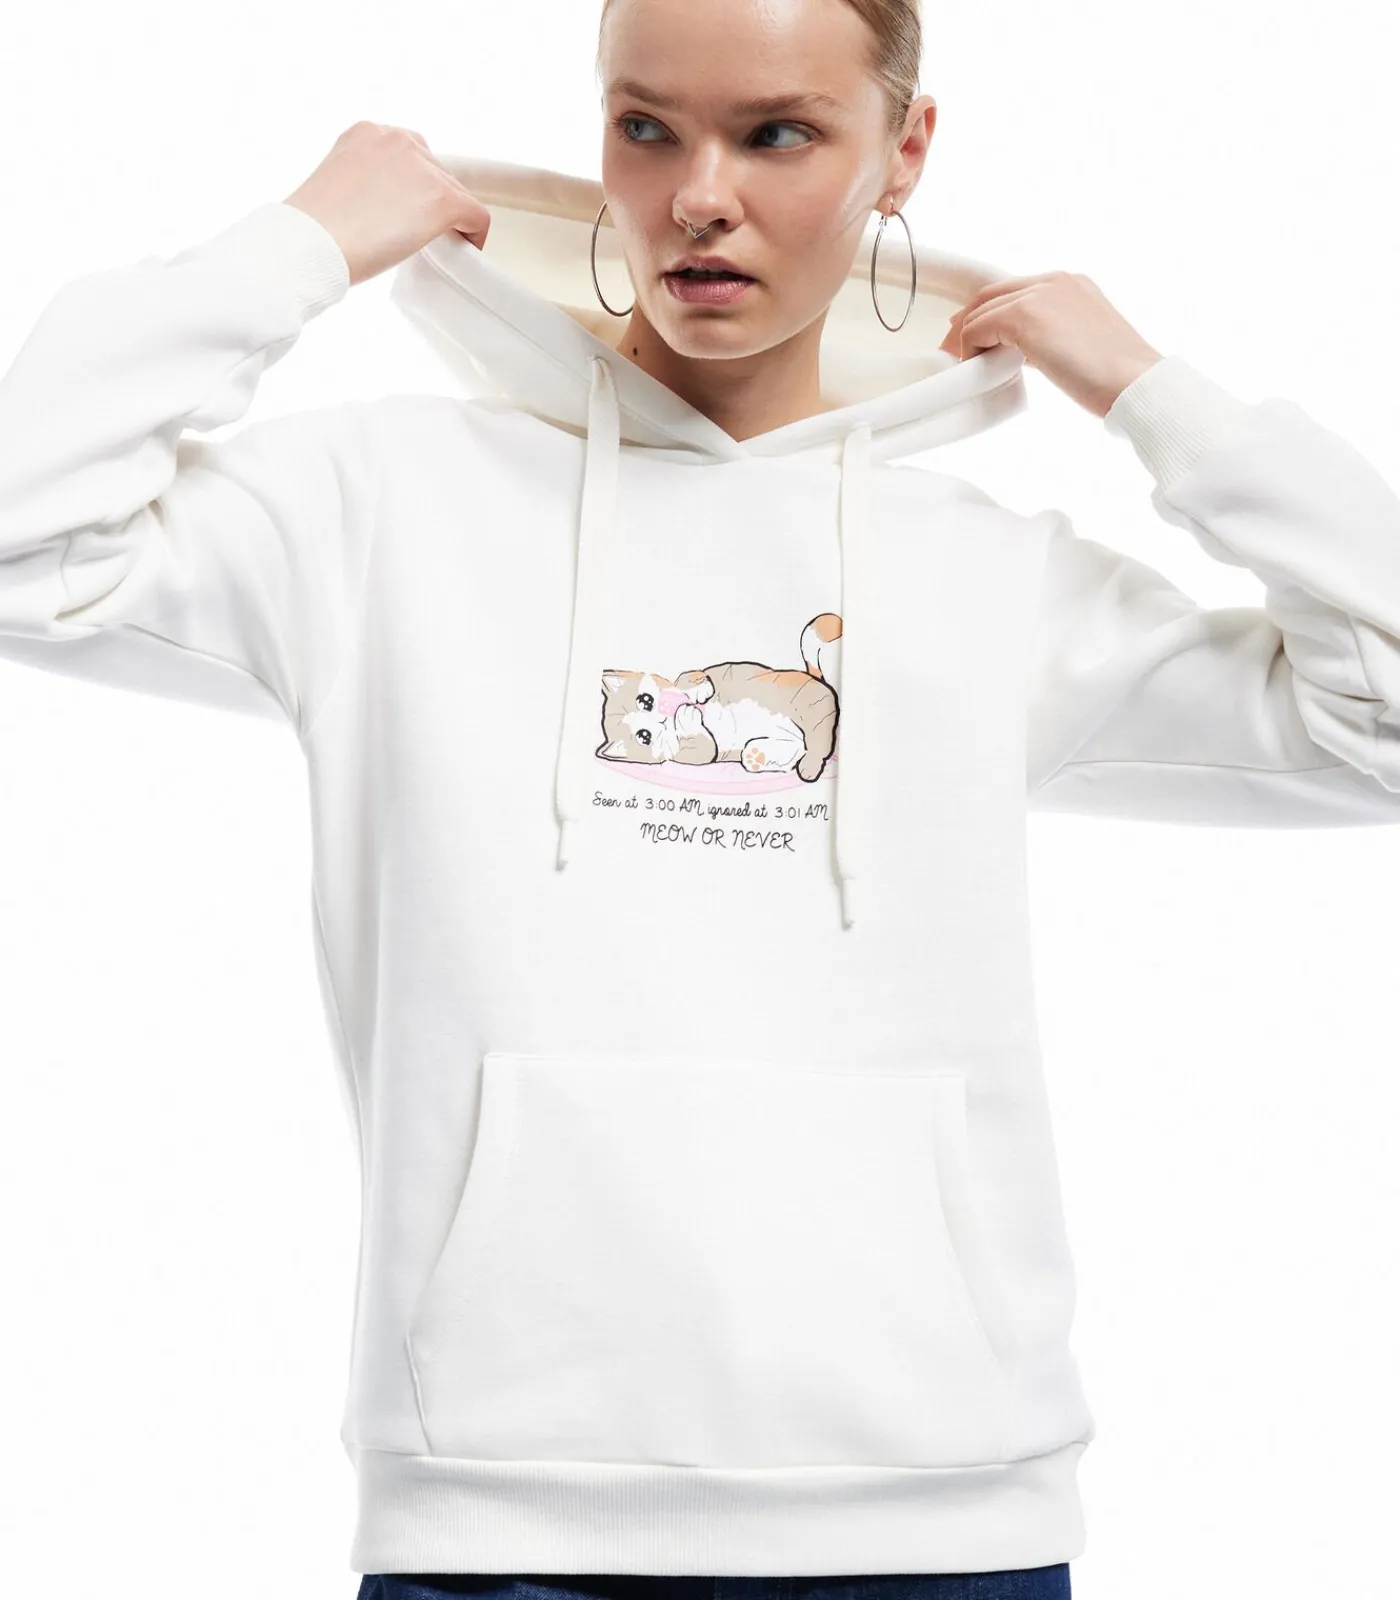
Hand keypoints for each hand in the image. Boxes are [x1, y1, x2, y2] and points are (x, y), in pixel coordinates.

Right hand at [283, 121, 491, 288]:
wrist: (310, 243)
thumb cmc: (312, 230)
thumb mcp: (336, 186)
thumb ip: (365, 183)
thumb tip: (387, 207)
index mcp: (366, 133)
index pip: (407, 155)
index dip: (411, 188)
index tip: (403, 214)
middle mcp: (397, 139)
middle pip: (434, 171)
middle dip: (429, 202)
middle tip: (416, 234)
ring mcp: (422, 166)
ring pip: (455, 193)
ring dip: (448, 219)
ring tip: (432, 246)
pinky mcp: (443, 198)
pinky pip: (477, 215)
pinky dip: (474, 234)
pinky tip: (461, 251)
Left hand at [939, 271, 1163, 418]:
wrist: (1135, 382)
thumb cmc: (1116, 376)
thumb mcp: (1082, 344)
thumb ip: (1050, 337)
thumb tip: (1018, 351)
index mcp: (1071, 284)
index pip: (1016, 290)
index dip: (989, 312)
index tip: (975, 336)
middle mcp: (1055, 280)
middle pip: (992, 293)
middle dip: (968, 321)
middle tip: (953, 349)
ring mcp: (1040, 294)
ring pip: (982, 310)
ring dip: (967, 339)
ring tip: (963, 366)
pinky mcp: (1025, 316)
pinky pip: (979, 328)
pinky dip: (970, 349)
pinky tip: (978, 370)